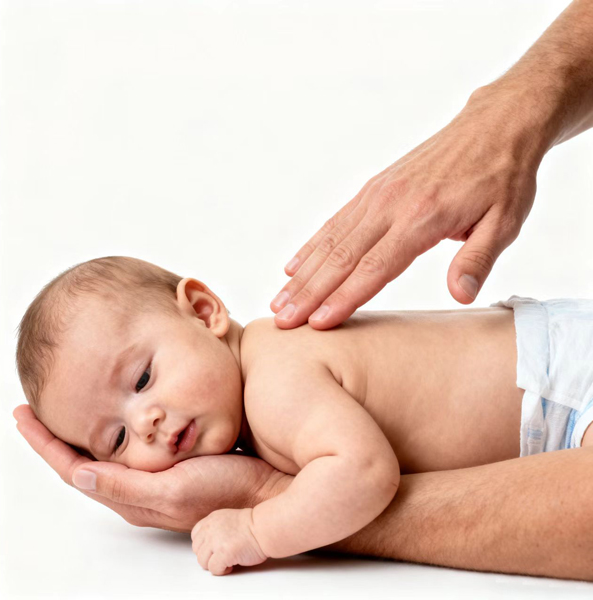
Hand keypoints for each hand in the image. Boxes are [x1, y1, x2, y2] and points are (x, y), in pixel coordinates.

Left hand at [13, 404, 288, 531]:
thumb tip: (79, 473)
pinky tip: (119, 415)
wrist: (268, 490)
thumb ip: (126, 485)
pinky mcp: (172, 462)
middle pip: (83, 462)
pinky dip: (114, 430)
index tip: (22, 415)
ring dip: (82, 434)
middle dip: (55, 437)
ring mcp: (155, 476)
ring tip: (66, 411)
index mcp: (131, 494)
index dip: (45, 443)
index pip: (73, 468)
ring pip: (106, 453)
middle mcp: (137, 487)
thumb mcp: (173, 490)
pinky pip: (130, 447)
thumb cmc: (227, 490)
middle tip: (35, 410)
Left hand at [191, 507, 267, 574]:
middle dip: (208, 556)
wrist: (264, 527)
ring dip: (213, 564)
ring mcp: (215, 541)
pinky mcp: (223, 553)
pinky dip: (222, 571)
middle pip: (197, 550)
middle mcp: (211, 528)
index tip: (212, 549)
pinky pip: (213, 569)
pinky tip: (231, 565)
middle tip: (220, 556)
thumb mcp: (228, 518)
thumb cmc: (253, 525)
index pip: (196, 535)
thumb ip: (216, 527)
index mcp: (212, 519)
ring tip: (226, 561)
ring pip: (202, 561)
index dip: (203, 545)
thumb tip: (209, 543)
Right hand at [271, 83, 546, 329]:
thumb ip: (478, 259)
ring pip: (330, 240)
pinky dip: (311, 246)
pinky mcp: (373, 189)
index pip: (375, 267)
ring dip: (302, 273)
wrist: (495, 124)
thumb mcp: (505, 221)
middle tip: (282, 321)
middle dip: (309, 292)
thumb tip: (460, 295)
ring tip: (279, 300)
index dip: (345, 297)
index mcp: (423, 218)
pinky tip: (294, 264)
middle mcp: (390, 205)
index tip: (318, 322)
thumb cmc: (502, 177)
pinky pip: (335, 222)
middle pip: (341, 256)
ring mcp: (377, 195)